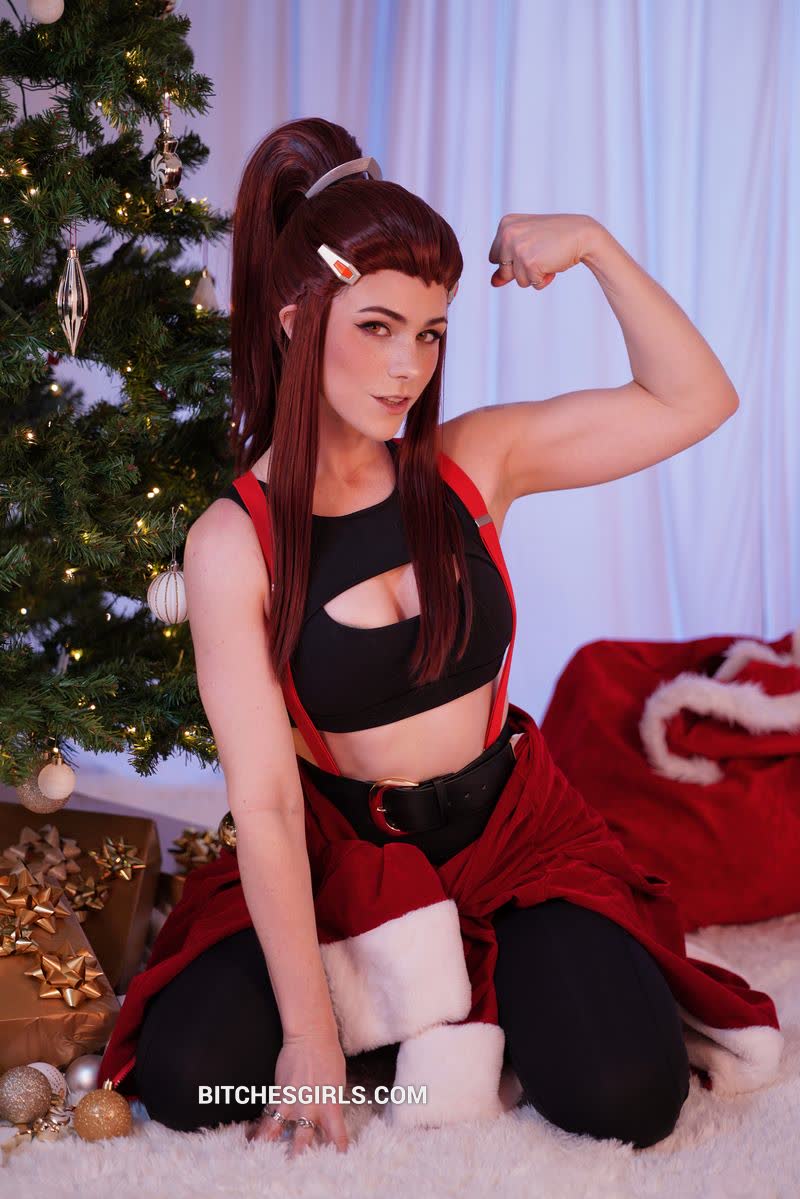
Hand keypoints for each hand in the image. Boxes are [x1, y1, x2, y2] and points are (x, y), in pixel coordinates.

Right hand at [246, 1029, 349, 1157]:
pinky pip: (268, 1115)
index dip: (338, 1150)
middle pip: (304, 1140)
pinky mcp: (279, 1094)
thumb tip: (328, 1119)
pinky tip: (253, 1139)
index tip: (339, 1161)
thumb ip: (331, 1104)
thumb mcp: (337, 1084)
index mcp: (330, 1105)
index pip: (337, 1135)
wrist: (311, 1036)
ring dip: (270, 1145)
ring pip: (277, 1130)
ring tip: (263, 1159)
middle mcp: (310, 1107)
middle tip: (298, 1169)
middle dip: (300, 1157)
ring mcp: (292, 1102)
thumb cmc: (329, 1056)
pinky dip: (260, 1128)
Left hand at [488, 213, 600, 290]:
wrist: (582, 234)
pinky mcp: (529, 262)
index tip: (531, 247)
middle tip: (540, 252)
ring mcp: (518, 248)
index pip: (494, 257)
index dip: (513, 260)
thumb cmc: (555, 238)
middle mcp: (507, 234)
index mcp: (505, 224)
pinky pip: (532, 284)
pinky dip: (543, 279)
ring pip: (518, 280)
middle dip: (521, 269)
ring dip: (534, 275)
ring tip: (547, 257)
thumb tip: (493, 283)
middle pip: (503, 270)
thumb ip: (507, 263)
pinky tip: (553, 264)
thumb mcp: (528, 245)